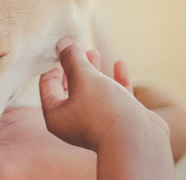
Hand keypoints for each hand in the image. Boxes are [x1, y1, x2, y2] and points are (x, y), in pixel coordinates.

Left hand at [39, 38, 168, 151]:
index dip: (54, 64)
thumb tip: (62, 43)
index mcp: (56, 115)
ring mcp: (96, 122)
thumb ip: (72, 59)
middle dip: (74, 65)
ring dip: (93, 71)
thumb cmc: (103, 110)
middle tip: (79, 48)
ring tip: (94, 51)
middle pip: (69, 87)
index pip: (47, 85)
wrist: (137, 142)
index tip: (63, 47)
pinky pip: (113, 97)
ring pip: (92, 91)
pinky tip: (120, 64)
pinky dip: (115, 80)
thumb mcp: (83, 78)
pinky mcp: (118, 121)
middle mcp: (73, 121)